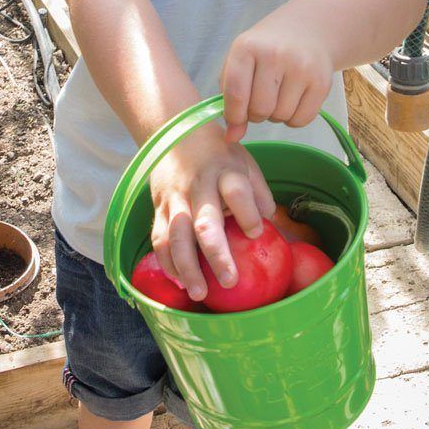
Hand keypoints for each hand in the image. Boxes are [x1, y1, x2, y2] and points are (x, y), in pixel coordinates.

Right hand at [149, 122, 275, 300]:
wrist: (178, 134)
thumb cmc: (220, 155)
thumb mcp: (245, 163)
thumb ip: (258, 192)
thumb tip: (269, 225)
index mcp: (226, 172)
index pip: (238, 193)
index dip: (248, 214)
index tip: (256, 234)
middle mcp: (199, 187)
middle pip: (205, 224)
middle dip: (216, 255)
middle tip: (230, 282)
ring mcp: (175, 198)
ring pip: (176, 236)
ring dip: (186, 267)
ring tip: (199, 294)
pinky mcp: (158, 207)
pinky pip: (159, 238)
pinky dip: (167, 262)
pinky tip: (179, 282)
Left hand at [219, 11, 334, 143]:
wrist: (305, 31)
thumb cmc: (264, 51)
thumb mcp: (240, 63)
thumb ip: (230, 99)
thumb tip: (233, 137)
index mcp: (247, 47)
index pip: (235, 93)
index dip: (234, 114)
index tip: (235, 118)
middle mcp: (275, 55)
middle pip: (260, 109)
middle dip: (256, 114)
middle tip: (260, 101)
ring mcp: (301, 67)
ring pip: (281, 116)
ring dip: (275, 115)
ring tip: (277, 96)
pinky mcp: (321, 82)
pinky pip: (302, 120)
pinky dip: (294, 118)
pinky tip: (293, 100)